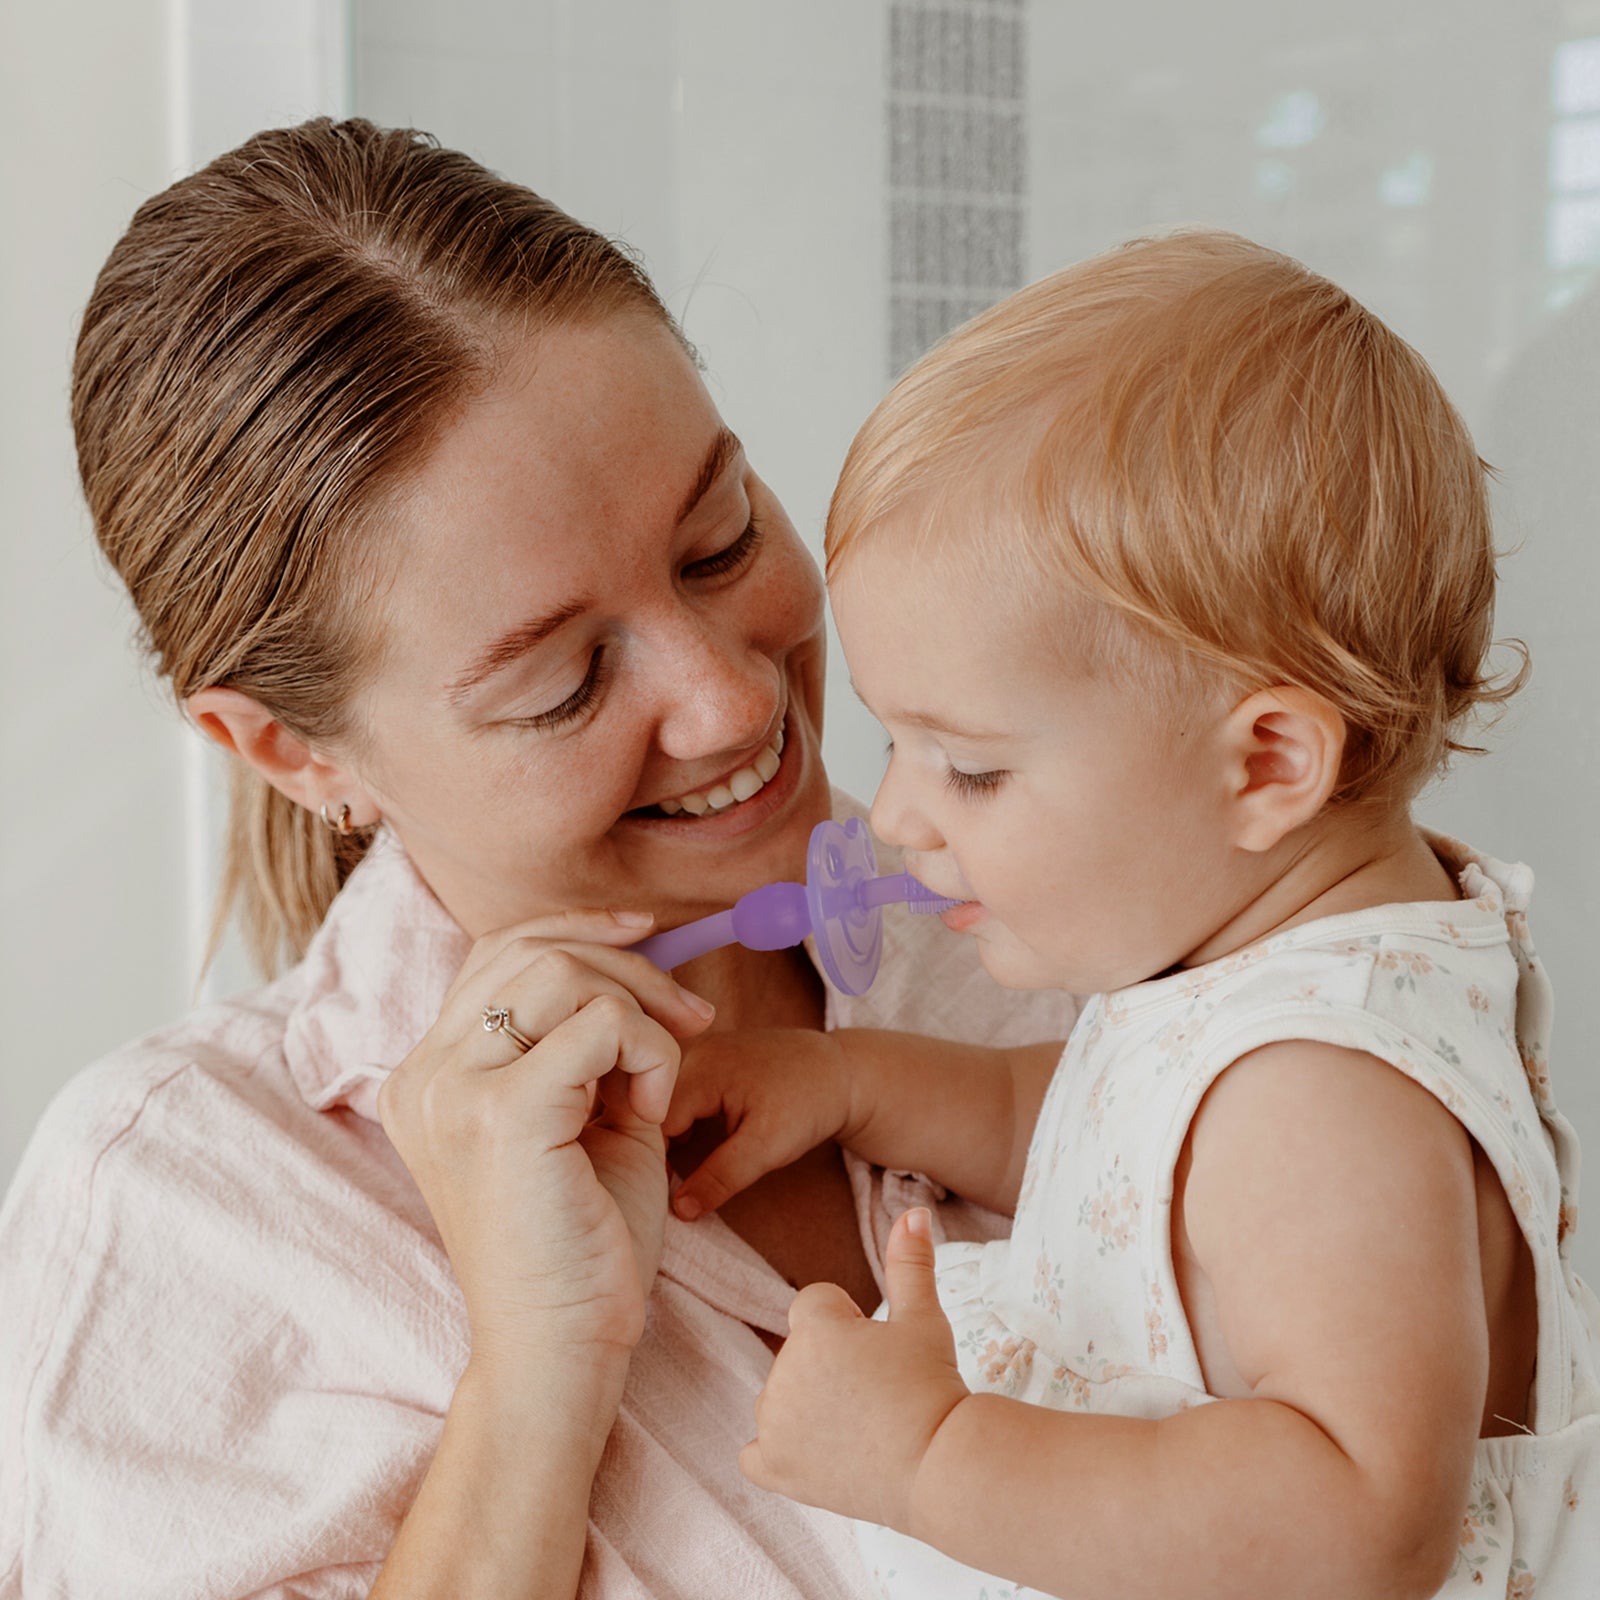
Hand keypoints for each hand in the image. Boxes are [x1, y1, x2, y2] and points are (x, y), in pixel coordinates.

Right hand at [378, 908, 715, 1366]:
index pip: (496, 953)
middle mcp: (424, 1074)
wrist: (563, 1347)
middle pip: (529, 949)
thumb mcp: (576, 1117)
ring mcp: (453, 1091)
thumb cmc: (582, 1241)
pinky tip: (656, 1112)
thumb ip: (581, 1042)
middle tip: (691, 1017)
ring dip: (642, 1013)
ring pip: (562, 973)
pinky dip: (652, 1052)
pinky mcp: (503, 1114)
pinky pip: (601, 1024)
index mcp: (428, 1075)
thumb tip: (630, 959)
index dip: (577, 929)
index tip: (645, 934)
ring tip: (663, 1082)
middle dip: (628, 966)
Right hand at [664, 1027, 853, 1219]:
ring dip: (669, 1133)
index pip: (653, 1122)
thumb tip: (678, 1211)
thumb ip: (721, 1178)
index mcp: (701, 1069)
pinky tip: (696, 1141)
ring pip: (665, 1100)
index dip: (653, 1161)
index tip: (658, 1191)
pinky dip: (683, 1118)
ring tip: (680, 1164)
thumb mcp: (768, 1147)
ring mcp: (702, 1051)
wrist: (841, 1072)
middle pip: (653, 1107)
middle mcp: (694, 1052)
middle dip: (657, 1147)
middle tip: (667, 1181)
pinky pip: (681, 1090)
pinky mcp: (712, 1058)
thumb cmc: (808, 1105)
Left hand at [740, 1208, 969, 1531]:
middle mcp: (783, 1371)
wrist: (941, 1466)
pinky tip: (812, 1454)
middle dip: (828, 1364)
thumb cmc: (933, 1387)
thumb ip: (909, 1263)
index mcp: (813, 1327)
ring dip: (806, 1405)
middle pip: (796, 1352)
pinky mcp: (775, 1467)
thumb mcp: (925, 1319)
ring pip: (779, 1397)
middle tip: (875, 1392)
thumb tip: (914, 1213)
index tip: (878, 1351)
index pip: (815, 1303)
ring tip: (860, 1425)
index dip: (850, 1324)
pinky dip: (776, 1453)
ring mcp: (774, 1422)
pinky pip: (754, 1453)